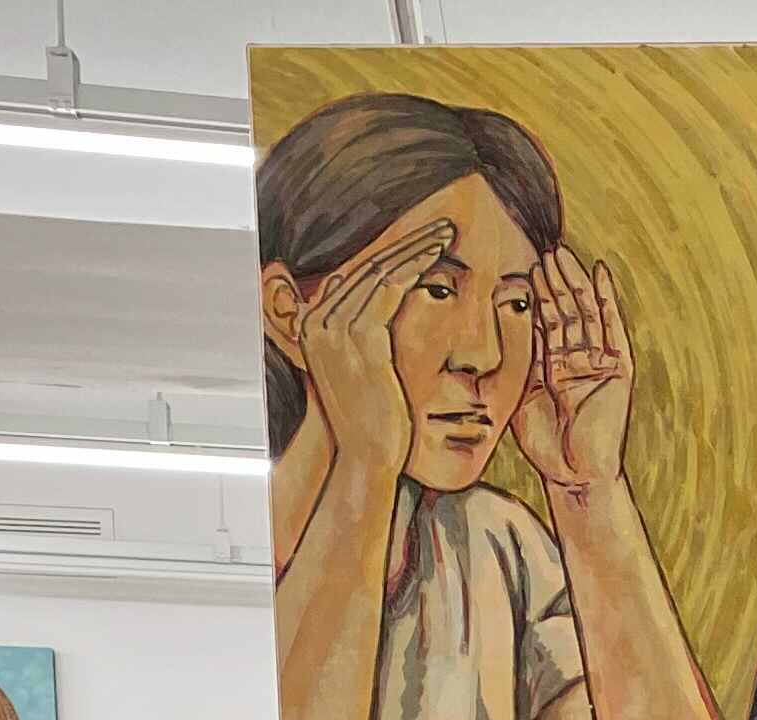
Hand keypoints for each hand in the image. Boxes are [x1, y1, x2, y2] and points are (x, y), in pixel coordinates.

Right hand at [293, 217, 451, 476]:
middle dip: (407, 242)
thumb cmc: (371, 420)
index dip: (392, 254)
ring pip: (379, 270)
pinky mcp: (359, 338)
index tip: (424, 240)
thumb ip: (359, 331)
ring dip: (415, 247)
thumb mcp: (360, 368)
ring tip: (447, 233)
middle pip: (367, 266)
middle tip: (443, 226)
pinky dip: (415, 266)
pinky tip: (438, 255)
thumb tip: (360, 296)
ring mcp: (334, 328)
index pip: (356, 276)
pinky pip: (390, 288)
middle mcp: (315, 321)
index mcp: (310, 325)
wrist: (366, 456)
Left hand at [512, 244, 636, 502]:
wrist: (573, 473)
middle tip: (542, 250)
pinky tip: (600, 273)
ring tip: (562, 254)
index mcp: (553, 366)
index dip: (535, 294)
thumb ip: (519, 353)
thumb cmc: (544, 443)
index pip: (544, 321)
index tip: (520, 265)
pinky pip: (613, 329)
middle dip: (555, 281)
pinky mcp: (618, 370)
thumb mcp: (520, 389)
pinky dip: (608, 301)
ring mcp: (599, 363)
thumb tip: (508, 310)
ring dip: (575, 282)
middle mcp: (577, 360)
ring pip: (586, 314)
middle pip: (566, 312)